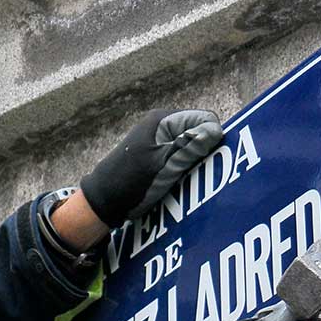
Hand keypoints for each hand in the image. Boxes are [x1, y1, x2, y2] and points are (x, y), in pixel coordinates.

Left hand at [79, 109, 223, 227]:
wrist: (104, 201)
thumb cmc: (130, 181)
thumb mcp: (163, 165)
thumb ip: (189, 146)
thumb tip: (216, 130)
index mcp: (163, 120)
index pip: (205, 119)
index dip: (213, 138)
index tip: (208, 160)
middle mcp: (164, 126)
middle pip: (200, 132)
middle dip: (206, 151)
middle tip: (202, 172)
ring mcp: (162, 141)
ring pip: (193, 147)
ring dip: (197, 162)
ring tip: (191, 179)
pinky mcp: (161, 156)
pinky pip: (183, 158)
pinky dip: (188, 169)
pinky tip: (184, 182)